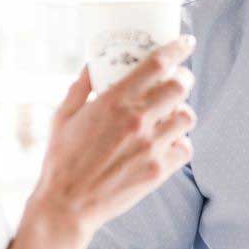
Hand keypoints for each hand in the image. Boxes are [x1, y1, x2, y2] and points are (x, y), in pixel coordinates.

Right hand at [26, 38, 196, 248]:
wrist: (67, 206)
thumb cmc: (62, 160)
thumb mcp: (63, 116)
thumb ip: (80, 87)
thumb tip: (91, 63)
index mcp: (114, 101)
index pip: (157, 63)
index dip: (177, 49)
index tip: (186, 42)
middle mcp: (137, 120)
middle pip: (180, 86)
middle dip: (184, 78)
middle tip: (179, 79)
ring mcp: (150, 146)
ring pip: (187, 117)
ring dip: (183, 111)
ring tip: (172, 114)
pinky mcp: (158, 171)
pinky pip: (186, 148)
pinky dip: (181, 143)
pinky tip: (168, 143)